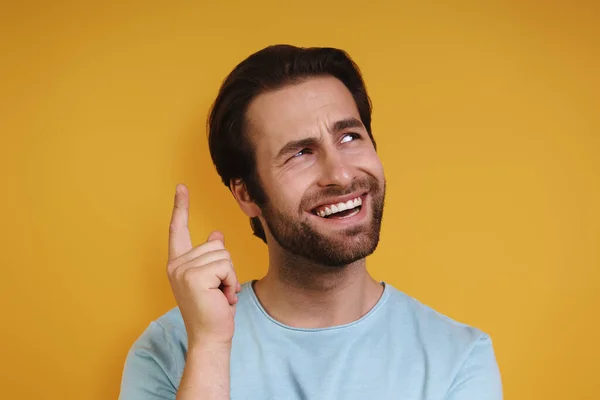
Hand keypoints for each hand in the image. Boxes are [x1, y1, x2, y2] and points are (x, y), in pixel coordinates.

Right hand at [166, 183, 240, 346]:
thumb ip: (210, 256)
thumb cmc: (212, 308)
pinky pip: (226, 265)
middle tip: (218, 291)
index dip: (180, 207)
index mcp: (178, 263)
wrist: (211, 336)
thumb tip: (216, 234)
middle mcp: (176, 264)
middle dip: (226, 269)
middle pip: (216, 245)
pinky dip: (230, 282)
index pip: (178, 230)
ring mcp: (183, 270)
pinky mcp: (194, 276)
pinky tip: (222, 298)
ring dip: (229, 277)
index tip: (181, 187)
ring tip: (219, 295)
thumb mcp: (213, 278)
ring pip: (223, 255)